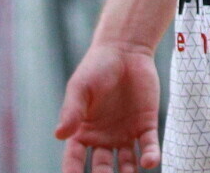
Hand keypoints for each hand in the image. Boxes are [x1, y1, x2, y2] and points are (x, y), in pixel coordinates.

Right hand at [56, 38, 159, 172]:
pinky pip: (148, 147)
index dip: (73, 172)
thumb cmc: (97, 66)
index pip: (75, 159)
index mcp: (83, 131)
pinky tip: (149, 162)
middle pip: (101, 168)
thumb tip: (58, 135)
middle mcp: (104, 138)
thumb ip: (71, 110)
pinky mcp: (146, 125)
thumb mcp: (80, 87)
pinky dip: (150, 156)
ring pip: (126, 164)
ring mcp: (125, 133)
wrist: (126, 49)